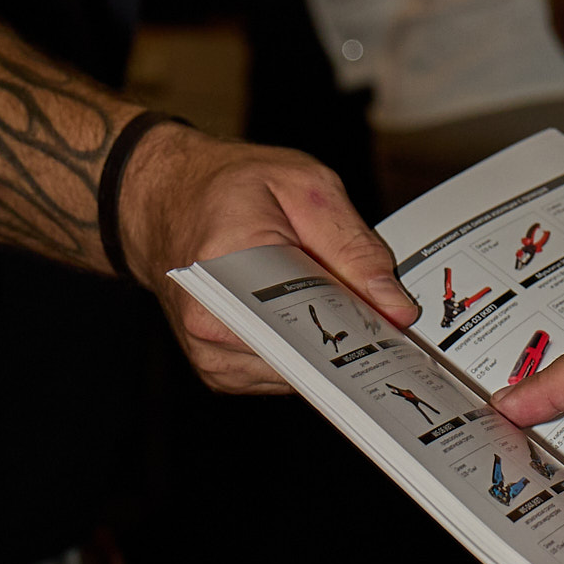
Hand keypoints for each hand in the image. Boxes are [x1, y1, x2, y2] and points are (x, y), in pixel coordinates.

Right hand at [116, 123, 418, 392]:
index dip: (360, 322)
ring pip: (300, 372)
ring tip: (337, 307)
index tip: (397, 327)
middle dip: (351, 338)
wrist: (167, 203)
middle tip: (385, 321)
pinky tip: (311, 321)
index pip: (308, 313)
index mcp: (226, 264)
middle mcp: (210, 321)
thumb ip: (353, 245)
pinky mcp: (221, 371)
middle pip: (307, 353)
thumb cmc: (230, 187)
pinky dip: (307, 354)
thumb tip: (395, 306)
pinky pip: (285, 376)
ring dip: (328, 347)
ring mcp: (211, 354)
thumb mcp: (304, 187)